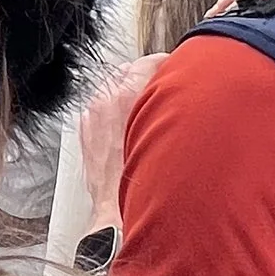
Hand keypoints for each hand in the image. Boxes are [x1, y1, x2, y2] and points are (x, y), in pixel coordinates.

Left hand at [76, 54, 168, 242]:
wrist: (118, 215)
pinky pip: (101, 110)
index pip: (151, 61)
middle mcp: (106, 101)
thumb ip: (177, 108)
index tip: (178, 73)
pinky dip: (114, 113)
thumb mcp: (173, 140)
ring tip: (147, 112)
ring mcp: (93, 116)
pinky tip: (129, 129)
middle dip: (147, 79)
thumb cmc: (145, 185)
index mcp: (127, 95)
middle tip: (165, 92)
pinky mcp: (86, 132)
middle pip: (130, 71)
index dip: (169, 66)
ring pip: (114, 89)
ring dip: (130, 95)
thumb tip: (188, 95)